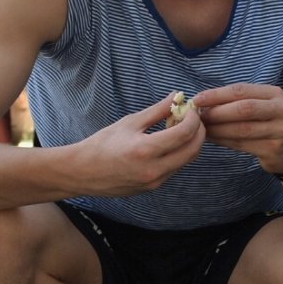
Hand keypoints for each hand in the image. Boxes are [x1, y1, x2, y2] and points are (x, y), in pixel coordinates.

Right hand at [78, 93, 204, 195]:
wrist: (83, 172)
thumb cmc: (102, 144)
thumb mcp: (130, 123)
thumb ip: (157, 111)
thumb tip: (177, 96)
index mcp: (146, 150)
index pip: (184, 133)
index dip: (193, 119)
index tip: (191, 109)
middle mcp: (154, 169)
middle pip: (193, 150)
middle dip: (199, 132)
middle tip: (193, 118)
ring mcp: (155, 182)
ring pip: (186, 161)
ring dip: (190, 143)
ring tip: (179, 128)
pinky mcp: (154, 187)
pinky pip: (175, 169)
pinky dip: (179, 154)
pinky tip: (169, 143)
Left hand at [193, 83, 282, 174]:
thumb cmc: (268, 123)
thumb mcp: (259, 106)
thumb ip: (237, 102)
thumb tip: (202, 103)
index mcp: (274, 93)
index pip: (241, 90)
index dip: (217, 94)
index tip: (197, 99)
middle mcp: (282, 109)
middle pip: (243, 109)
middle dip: (217, 112)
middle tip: (199, 117)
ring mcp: (281, 130)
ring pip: (242, 129)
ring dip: (218, 129)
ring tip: (202, 129)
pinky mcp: (275, 149)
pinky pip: (243, 144)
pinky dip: (224, 141)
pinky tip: (213, 139)